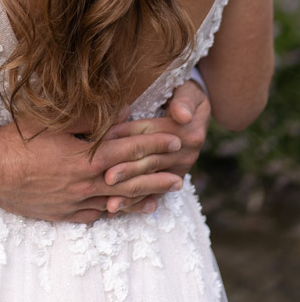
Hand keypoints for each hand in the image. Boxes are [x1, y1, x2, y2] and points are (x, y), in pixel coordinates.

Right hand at [0, 117, 183, 222]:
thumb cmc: (18, 139)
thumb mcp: (54, 122)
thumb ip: (89, 118)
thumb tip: (120, 109)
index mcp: (84, 157)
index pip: (128, 149)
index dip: (154, 143)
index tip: (175, 138)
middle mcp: (84, 182)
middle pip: (130, 178)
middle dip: (158, 172)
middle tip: (182, 170)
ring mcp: (75, 201)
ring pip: (118, 200)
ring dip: (144, 195)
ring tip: (166, 193)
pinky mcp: (64, 213)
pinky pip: (97, 214)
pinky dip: (117, 211)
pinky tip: (127, 208)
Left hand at [101, 79, 209, 211]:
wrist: (196, 111)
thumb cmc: (185, 95)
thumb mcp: (188, 92)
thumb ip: (183, 101)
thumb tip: (182, 115)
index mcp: (186, 133)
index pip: (151, 133)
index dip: (128, 134)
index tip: (107, 138)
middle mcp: (184, 154)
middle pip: (149, 161)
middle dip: (127, 170)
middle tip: (106, 178)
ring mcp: (178, 170)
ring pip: (150, 182)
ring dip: (130, 193)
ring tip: (110, 204)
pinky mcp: (172, 180)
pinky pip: (153, 193)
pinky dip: (135, 202)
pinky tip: (118, 210)